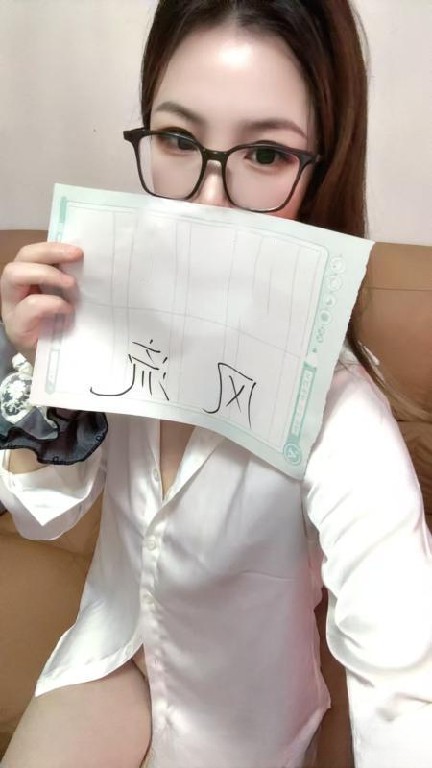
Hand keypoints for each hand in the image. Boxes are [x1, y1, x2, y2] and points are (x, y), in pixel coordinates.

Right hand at [0, 242, 82, 362]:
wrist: (60, 369)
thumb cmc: (66, 332)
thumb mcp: (70, 302)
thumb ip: (72, 284)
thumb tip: (95, 263)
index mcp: (29, 279)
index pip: (33, 252)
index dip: (53, 245)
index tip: (79, 249)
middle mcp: (15, 290)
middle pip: (22, 257)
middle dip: (50, 252)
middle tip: (77, 256)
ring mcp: (11, 308)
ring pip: (13, 274)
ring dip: (45, 274)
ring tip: (71, 285)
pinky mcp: (16, 328)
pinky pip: (28, 306)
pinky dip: (50, 304)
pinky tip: (68, 311)